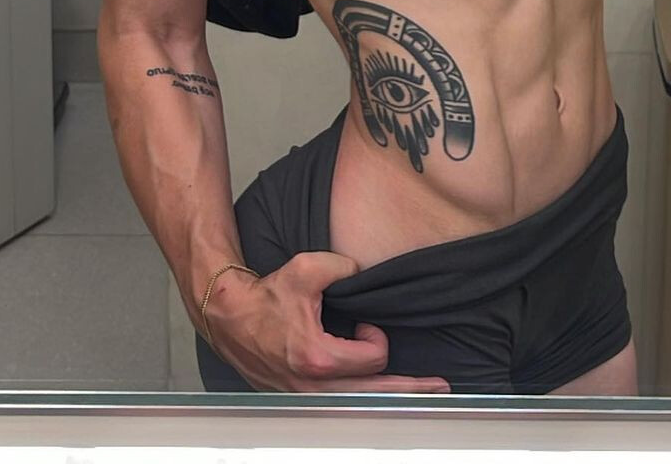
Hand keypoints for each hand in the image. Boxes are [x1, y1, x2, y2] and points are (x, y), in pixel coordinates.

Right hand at [205, 250, 450, 393]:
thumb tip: (363, 271)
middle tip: (439, 388)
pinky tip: (377, 393)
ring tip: (418, 396)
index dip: (376, 336)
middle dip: (409, 389)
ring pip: (357, 405)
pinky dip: (360, 398)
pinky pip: (338, 403)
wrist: (230, 315)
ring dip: (388, 398)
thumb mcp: (307, 268)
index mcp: (317, 355)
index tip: (364, 321)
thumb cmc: (266, 295)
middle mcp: (313, 383)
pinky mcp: (298, 395)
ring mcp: (304, 394)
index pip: (371, 358)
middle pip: (374, 396)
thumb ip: (343, 266)